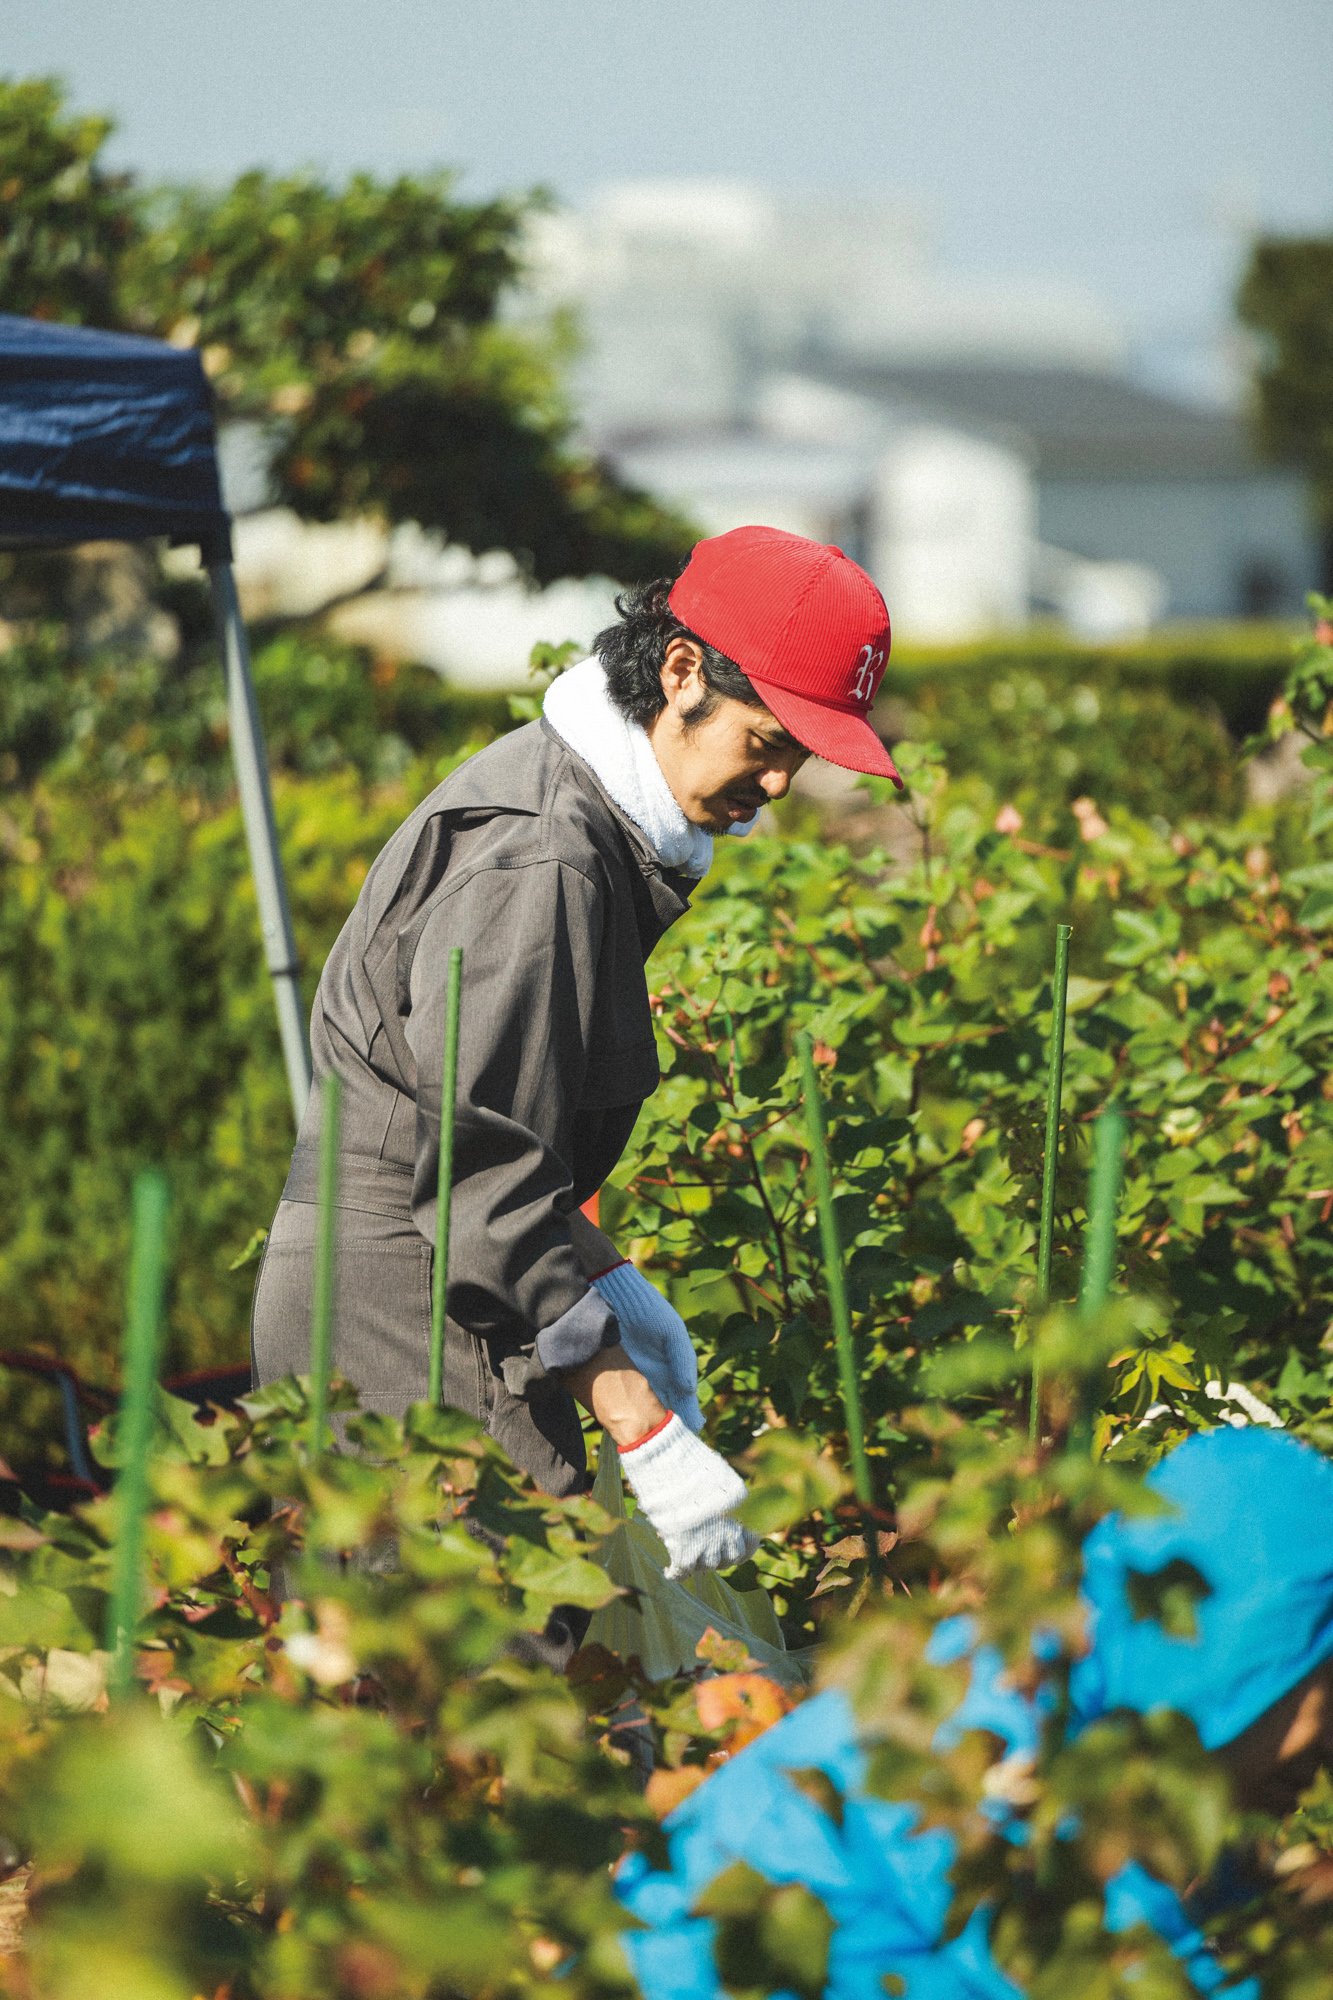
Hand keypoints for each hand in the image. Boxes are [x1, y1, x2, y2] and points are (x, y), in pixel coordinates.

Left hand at [589, 1262, 702, 1431]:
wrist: (614, 1294)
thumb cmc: (649, 1311)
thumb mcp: (672, 1334)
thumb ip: (682, 1362)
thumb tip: (690, 1392)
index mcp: (673, 1374)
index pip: (683, 1409)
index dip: (684, 1427)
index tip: (682, 1445)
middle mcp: (654, 1382)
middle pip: (661, 1417)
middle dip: (660, 1434)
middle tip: (657, 1453)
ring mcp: (631, 1381)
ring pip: (637, 1414)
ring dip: (637, 1429)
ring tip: (636, 1446)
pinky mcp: (610, 1377)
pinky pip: (614, 1401)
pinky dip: (615, 1414)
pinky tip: (613, 1425)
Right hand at [617, 1414, 759, 1580]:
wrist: (664, 1456)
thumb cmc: (685, 1456)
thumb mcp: (715, 1474)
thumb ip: (721, 1498)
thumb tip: (716, 1515)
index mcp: (740, 1506)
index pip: (751, 1541)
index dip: (743, 1549)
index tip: (736, 1552)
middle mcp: (729, 1526)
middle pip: (731, 1557)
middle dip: (722, 1559)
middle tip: (710, 1557)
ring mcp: (707, 1539)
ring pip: (708, 1565)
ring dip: (698, 1564)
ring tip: (689, 1560)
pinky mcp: (683, 1546)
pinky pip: (682, 1570)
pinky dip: (675, 1573)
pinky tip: (670, 1571)